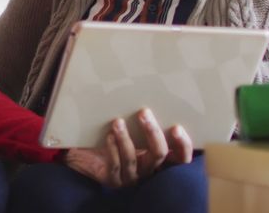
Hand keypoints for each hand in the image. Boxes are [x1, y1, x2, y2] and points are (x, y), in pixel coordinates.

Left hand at [63, 108, 192, 187]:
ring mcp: (131, 177)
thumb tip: (151, 89)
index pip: (180, 158)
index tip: (176, 127)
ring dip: (126, 139)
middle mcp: (148, 168)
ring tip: (118, 122)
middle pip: (159, 155)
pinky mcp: (112, 180)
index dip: (183, 145)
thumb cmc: (111, 134)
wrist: (85, 152)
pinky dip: (112, 150)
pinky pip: (115, 166)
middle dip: (153, 133)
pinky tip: (109, 136)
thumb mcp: (130, 125)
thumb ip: (143, 118)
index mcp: (157, 156)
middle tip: (144, 113)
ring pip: (133, 160)